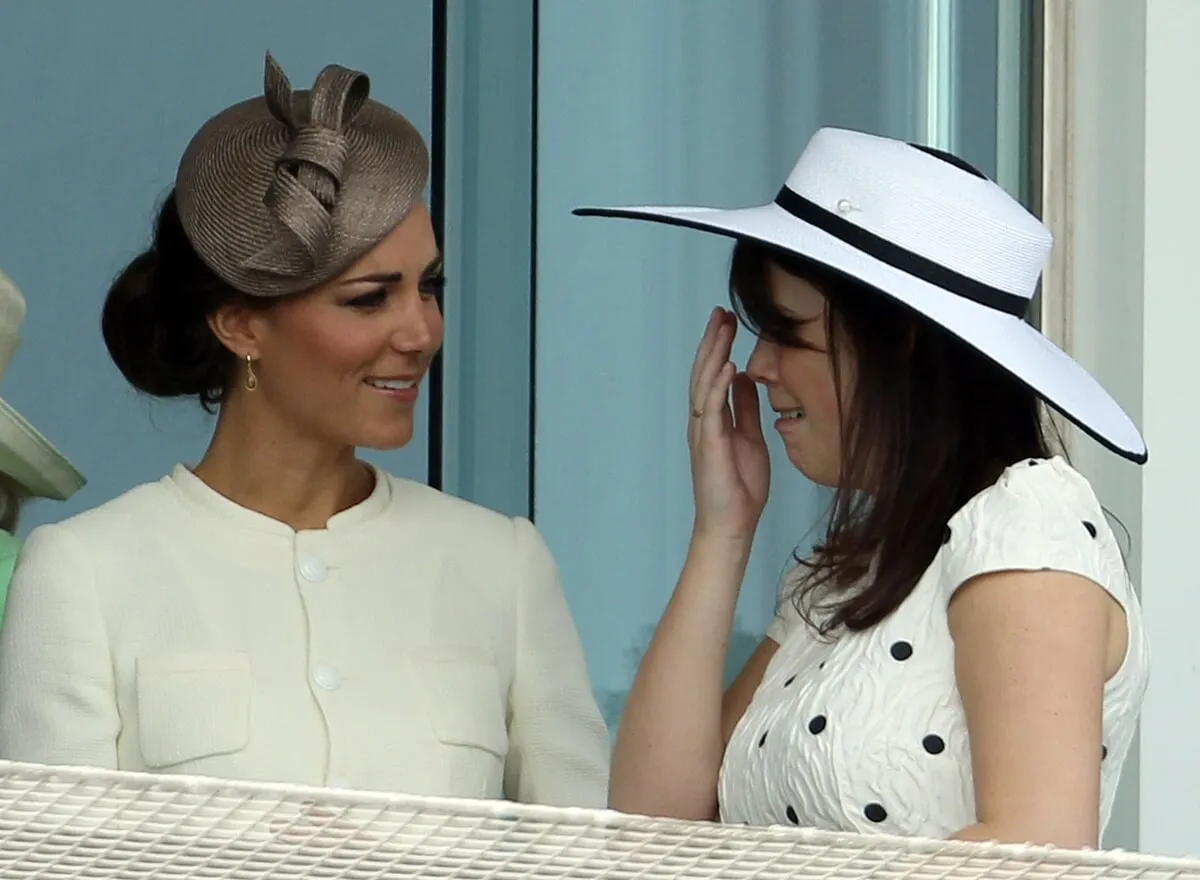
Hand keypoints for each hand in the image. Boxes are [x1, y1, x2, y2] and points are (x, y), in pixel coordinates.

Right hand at [687, 308, 769, 542]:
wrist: (731, 523)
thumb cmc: (739, 488)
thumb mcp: (750, 438)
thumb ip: (745, 408)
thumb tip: (744, 380)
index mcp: (713, 420)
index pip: (712, 375)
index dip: (718, 347)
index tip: (727, 322)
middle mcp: (702, 421)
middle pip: (703, 372)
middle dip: (712, 341)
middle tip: (721, 313)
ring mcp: (703, 431)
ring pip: (704, 384)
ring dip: (713, 354)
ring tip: (723, 328)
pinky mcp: (709, 444)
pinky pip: (711, 408)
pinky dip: (717, 385)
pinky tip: (727, 365)